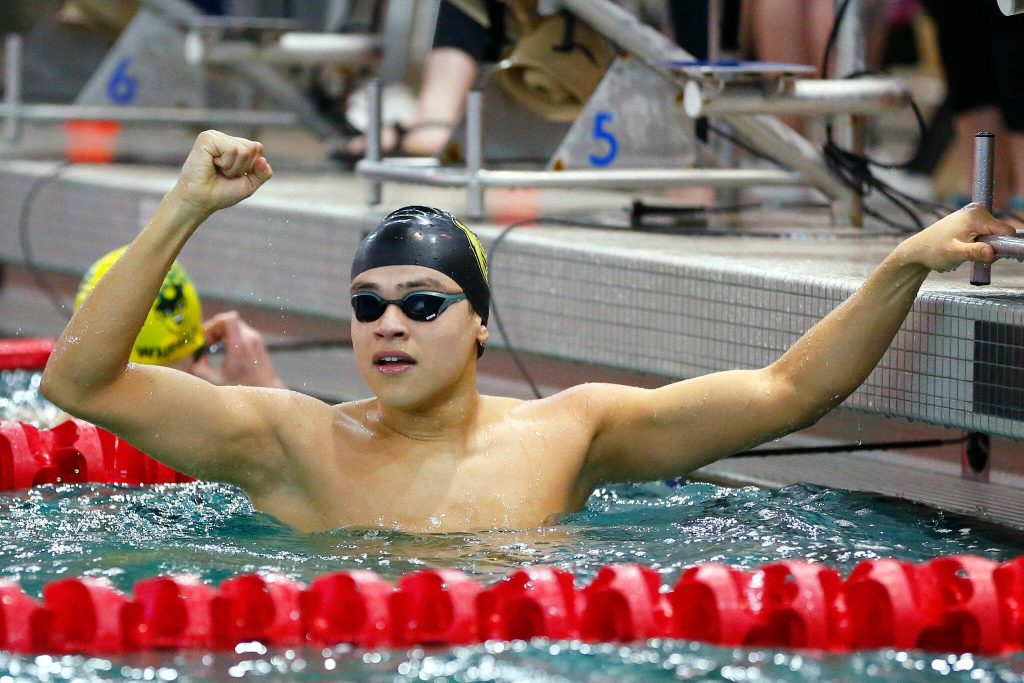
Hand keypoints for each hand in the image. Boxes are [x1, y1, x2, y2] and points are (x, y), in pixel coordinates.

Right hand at [171, 130, 272, 214]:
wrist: (201, 200)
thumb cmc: (221, 193)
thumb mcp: (249, 184)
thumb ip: (262, 173)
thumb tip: (263, 160)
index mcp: (235, 145)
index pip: (258, 149)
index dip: (251, 167)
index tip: (234, 175)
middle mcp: (226, 139)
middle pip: (253, 148)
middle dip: (243, 167)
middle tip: (224, 173)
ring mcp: (216, 136)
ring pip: (244, 150)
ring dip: (233, 168)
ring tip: (218, 170)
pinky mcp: (207, 138)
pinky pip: (232, 150)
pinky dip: (226, 164)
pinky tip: (212, 165)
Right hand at [189, 311, 286, 388]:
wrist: (266, 392)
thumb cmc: (240, 388)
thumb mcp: (214, 381)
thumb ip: (199, 367)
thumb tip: (194, 355)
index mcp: (239, 346)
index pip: (228, 318)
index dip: (213, 324)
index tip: (206, 338)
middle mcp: (250, 339)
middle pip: (229, 320)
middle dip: (215, 329)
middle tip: (207, 343)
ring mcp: (256, 340)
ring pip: (235, 325)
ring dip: (222, 332)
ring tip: (214, 346)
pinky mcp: (259, 343)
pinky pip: (241, 331)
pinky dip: (230, 335)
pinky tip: (224, 349)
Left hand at [895, 204, 1017, 272]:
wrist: (917, 250)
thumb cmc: (932, 251)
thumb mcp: (954, 254)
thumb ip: (975, 252)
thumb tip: (992, 252)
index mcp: (976, 215)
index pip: (1007, 232)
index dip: (1000, 246)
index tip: (986, 255)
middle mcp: (977, 211)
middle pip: (1000, 234)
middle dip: (990, 248)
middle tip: (970, 255)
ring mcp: (974, 215)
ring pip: (993, 236)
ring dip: (983, 248)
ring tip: (964, 251)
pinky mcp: (971, 222)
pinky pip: (985, 236)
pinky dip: (978, 245)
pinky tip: (963, 248)